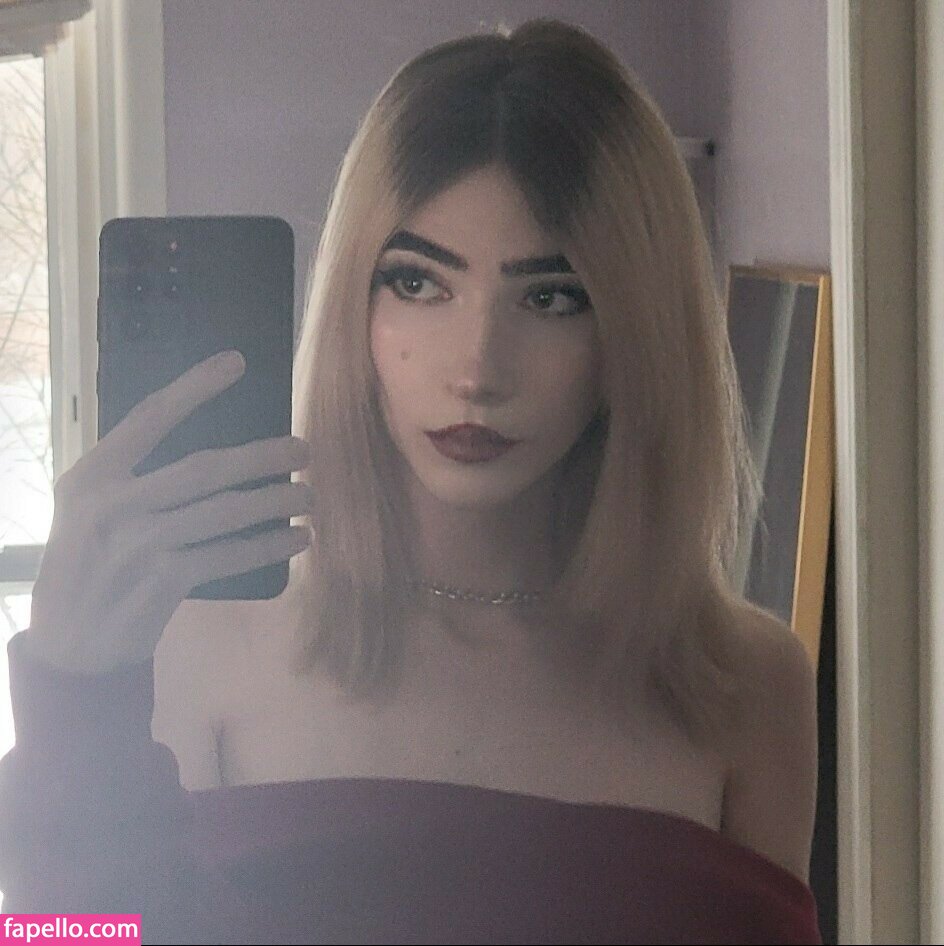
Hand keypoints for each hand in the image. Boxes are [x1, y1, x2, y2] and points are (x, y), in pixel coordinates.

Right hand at [25, 349, 312, 673]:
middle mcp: (114, 504)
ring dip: (276, 502)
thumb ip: (134, 479)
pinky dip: (269, 545)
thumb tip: (216, 455)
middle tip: (305, 451)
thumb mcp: (89, 511)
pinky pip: (230, 554)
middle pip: (205, 466)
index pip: (150, 417)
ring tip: (310, 497)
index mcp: (92, 476)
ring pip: (226, 510)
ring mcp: (139, 543)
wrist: (70, 644)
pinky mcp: (163, 580)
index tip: (236, 362)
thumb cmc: (88, 566)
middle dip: (263, 457)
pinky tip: (297, 539)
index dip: (195, 387)